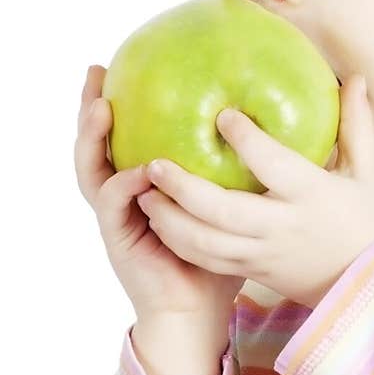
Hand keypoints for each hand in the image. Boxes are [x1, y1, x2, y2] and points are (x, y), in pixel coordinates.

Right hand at [74, 63, 245, 323]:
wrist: (198, 311)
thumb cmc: (220, 259)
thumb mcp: (232, 206)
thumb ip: (238, 171)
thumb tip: (283, 128)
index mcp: (146, 185)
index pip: (126, 136)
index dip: (121, 103)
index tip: (126, 64)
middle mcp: (124, 195)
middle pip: (98, 144)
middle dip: (90, 107)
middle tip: (97, 71)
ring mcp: (118, 216)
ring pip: (92, 169)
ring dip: (92, 138)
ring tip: (101, 107)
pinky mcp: (118, 238)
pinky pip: (114, 205)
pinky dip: (124, 184)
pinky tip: (140, 169)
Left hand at [134, 74, 373, 307]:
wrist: (368, 287)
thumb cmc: (367, 223)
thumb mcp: (367, 173)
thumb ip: (355, 125)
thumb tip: (351, 76)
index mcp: (311, 196)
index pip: (274, 166)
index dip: (247, 141)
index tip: (222, 115)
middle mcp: (283, 227)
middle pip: (223, 211)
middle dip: (184, 188)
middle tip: (154, 162)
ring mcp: (264, 254)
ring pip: (206, 242)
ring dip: (170, 219)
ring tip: (145, 192)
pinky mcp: (253, 271)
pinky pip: (208, 260)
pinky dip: (179, 241)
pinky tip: (159, 219)